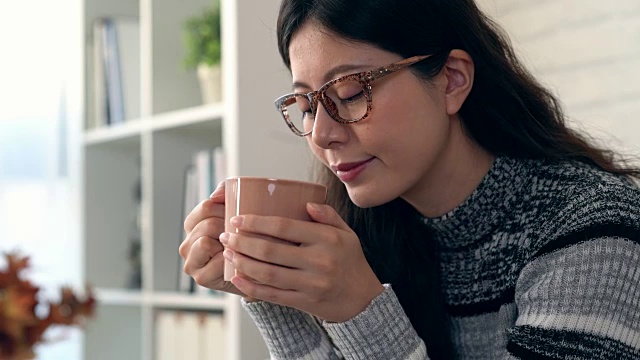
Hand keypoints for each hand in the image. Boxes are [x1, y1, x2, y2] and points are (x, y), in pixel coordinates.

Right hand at [178, 182, 244, 296]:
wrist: (259, 272)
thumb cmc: (248, 240)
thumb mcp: (238, 212)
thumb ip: (227, 193)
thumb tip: (215, 196)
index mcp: (193, 225)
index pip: (207, 207)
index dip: (227, 209)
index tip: (242, 216)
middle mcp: (187, 243)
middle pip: (208, 224)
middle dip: (230, 227)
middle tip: (246, 234)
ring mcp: (191, 262)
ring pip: (206, 241)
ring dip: (228, 244)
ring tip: (241, 247)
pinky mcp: (201, 278)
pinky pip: (215, 261)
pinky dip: (230, 260)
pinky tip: (239, 261)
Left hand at [220, 203, 383, 321]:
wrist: (362, 299)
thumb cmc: (350, 261)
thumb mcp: (346, 233)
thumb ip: (328, 216)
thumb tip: (307, 203)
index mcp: (327, 239)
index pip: (284, 227)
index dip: (256, 222)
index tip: (238, 219)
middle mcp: (319, 261)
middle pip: (270, 250)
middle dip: (242, 242)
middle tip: (226, 235)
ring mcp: (311, 284)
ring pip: (267, 273)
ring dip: (242, 262)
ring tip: (228, 252)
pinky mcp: (304, 303)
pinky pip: (272, 295)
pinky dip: (251, 287)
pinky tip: (237, 277)